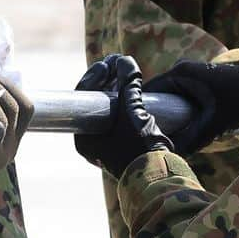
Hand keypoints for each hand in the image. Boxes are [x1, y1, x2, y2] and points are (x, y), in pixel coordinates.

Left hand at [74, 54, 171, 179]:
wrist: (157, 176)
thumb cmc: (138, 147)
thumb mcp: (132, 111)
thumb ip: (127, 85)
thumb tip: (124, 61)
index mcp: (85, 137)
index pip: (81, 99)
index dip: (94, 77)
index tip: (106, 63)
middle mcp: (92, 140)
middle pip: (94, 101)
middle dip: (106, 80)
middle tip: (117, 62)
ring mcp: (106, 142)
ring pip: (107, 107)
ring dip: (116, 88)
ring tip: (126, 70)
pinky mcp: (121, 143)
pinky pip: (117, 115)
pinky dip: (123, 99)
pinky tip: (132, 87)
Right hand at [143, 60, 238, 154]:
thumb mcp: (213, 124)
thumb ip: (190, 141)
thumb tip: (168, 157)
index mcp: (181, 72)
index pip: (149, 90)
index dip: (139, 110)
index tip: (132, 131)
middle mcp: (183, 70)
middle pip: (158, 96)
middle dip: (154, 117)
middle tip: (145, 140)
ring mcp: (193, 77)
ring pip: (171, 100)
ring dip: (167, 117)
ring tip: (158, 139)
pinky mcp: (202, 86)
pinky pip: (182, 101)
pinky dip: (179, 114)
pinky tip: (177, 132)